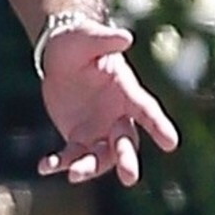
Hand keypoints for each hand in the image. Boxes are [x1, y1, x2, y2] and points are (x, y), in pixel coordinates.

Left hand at [35, 22, 179, 187]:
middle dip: (128, 159)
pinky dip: (59, 163)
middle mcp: (118, 115)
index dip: (159, 126)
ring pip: (100, 157)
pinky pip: (71, 155)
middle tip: (130, 177)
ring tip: (74, 175)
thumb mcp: (88, 37)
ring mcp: (99, 130)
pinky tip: (44, 166)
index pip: (146, 110)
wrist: (60, 54)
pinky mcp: (78, 138)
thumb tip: (125, 38)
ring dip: (89, 168)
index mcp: (127, 91)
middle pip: (126, 143)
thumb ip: (105, 40)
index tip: (171, 143)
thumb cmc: (79, 41)